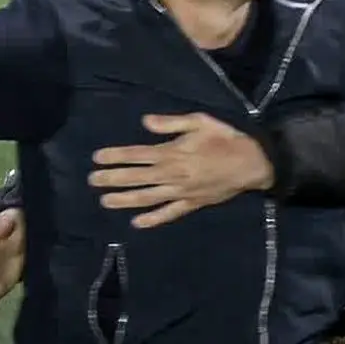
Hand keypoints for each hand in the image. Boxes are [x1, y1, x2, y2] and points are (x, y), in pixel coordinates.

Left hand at [88, 113, 272, 227]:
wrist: (252, 163)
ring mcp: (181, 192)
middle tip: (92, 180)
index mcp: (173, 153)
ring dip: (124, 200)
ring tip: (104, 201)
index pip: (137, 155)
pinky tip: (136, 223)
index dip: (116, 156)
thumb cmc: (225, 139)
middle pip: (136, 177)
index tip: (97, 158)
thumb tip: (144, 122)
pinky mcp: (191, 204)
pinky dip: (152, 219)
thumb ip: (171, 123)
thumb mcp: (200, 121)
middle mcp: (173, 175)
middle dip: (112, 178)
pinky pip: (169, 214)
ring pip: (147, 198)